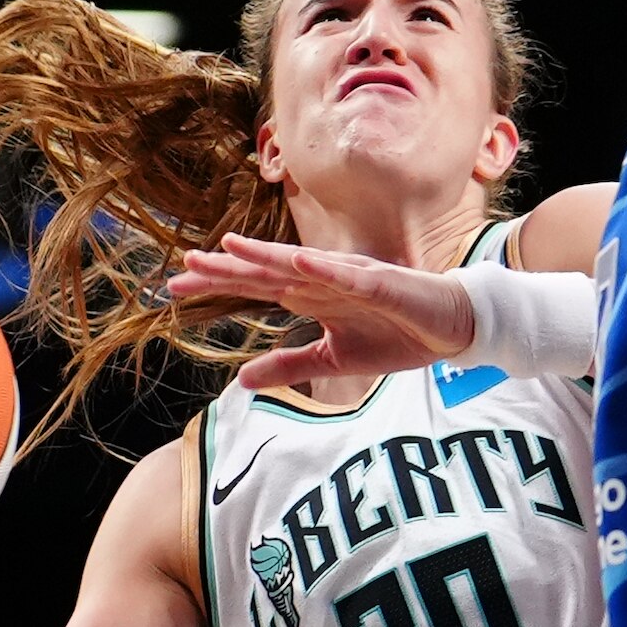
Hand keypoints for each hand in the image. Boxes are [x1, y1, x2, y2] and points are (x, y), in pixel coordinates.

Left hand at [164, 235, 473, 389]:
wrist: (451, 329)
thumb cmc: (396, 336)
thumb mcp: (332, 358)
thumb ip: (289, 366)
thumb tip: (241, 380)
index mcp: (311, 295)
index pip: (254, 286)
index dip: (217, 285)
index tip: (175, 288)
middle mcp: (323, 279)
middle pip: (265, 270)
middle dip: (225, 269)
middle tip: (182, 267)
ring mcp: (351, 278)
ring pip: (299, 264)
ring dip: (264, 256)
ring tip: (229, 246)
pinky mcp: (381, 284)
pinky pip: (348, 276)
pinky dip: (324, 268)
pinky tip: (298, 261)